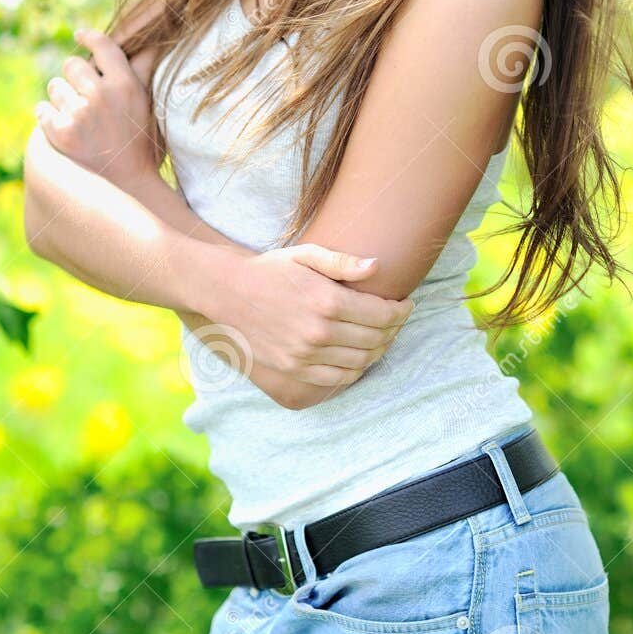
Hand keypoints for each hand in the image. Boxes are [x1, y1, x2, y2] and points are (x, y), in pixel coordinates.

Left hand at [34, 27, 160, 186]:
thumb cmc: (138, 144)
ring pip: (55, 87)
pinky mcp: (58, 132)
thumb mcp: (147, 106)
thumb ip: (142, 71)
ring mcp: (78, 114)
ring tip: (79, 122)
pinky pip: (42, 108)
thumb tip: (147, 41)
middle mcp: (102, 96)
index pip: (102, 46)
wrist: (125, 188)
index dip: (88, 37)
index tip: (79, 35)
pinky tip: (66, 132)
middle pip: (72, 65)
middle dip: (75, 79)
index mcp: (126, 85)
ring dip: (62, 100)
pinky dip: (49, 118)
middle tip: (86, 99)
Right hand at [190, 244, 414, 407]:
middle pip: (375, 338)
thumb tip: (377, 267)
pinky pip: (337, 378)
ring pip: (360, 361)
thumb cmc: (269, 269)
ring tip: (382, 338)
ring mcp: (306, 354)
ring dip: (379, 351)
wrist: (226, 292)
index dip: (401, 311)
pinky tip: (360, 357)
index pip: (382, 314)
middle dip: (394, 329)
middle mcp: (319, 331)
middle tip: (397, 320)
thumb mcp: (305, 254)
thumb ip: (342, 262)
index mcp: (327, 300)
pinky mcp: (294, 369)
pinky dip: (356, 370)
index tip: (406, 304)